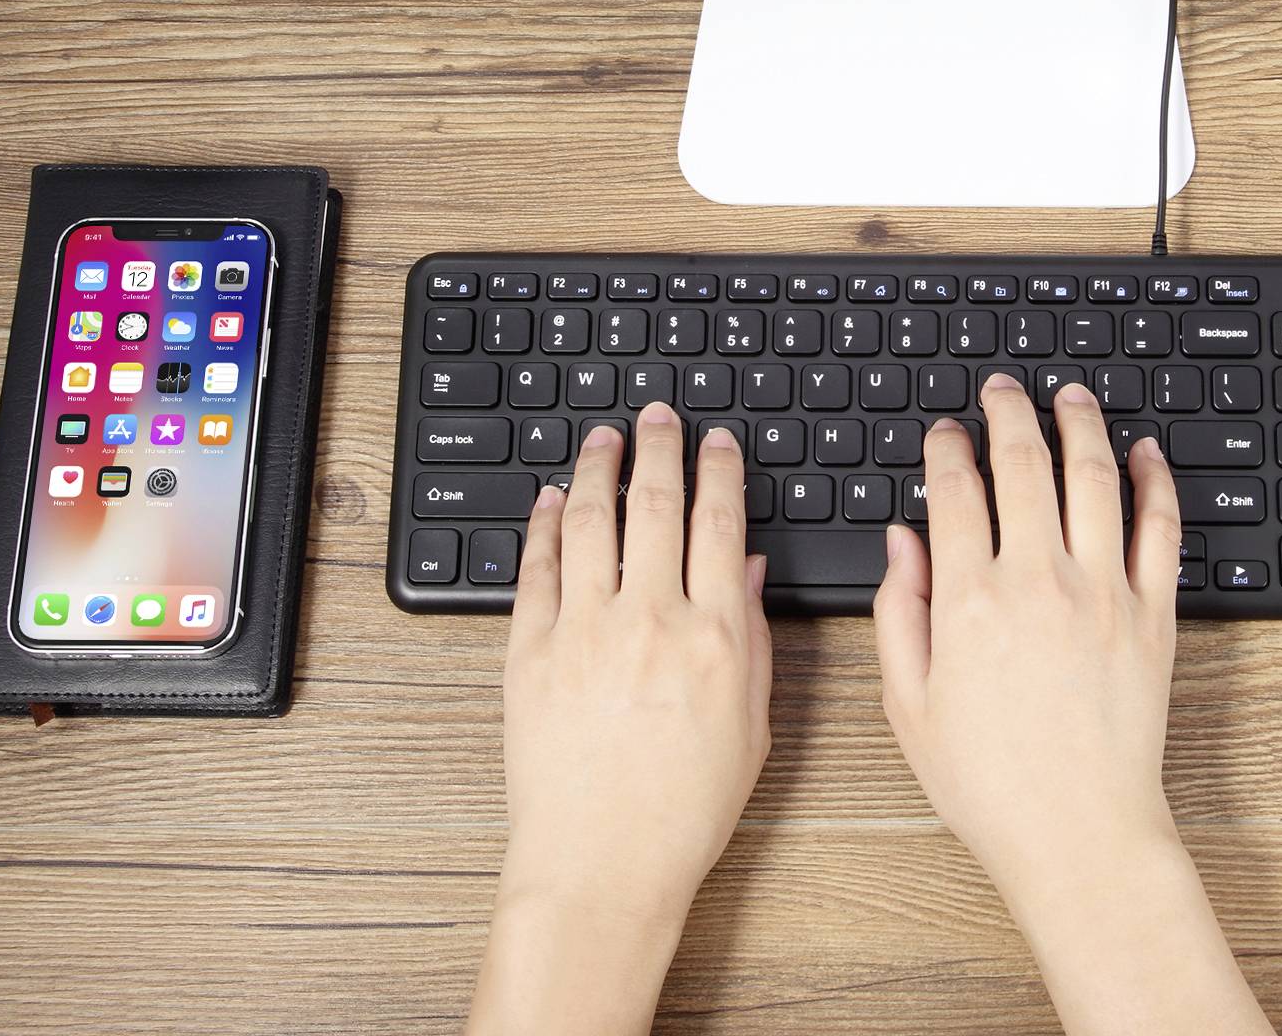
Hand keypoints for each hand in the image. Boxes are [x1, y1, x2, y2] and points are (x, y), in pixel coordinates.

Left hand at [468, 405, 771, 1035]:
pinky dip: (542, 526)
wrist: (602, 865)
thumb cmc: (682, 814)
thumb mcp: (751, 727)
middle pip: (654, 504)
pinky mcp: (528, 654)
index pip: (719, 524)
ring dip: (595, 469)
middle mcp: (648, 619)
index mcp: (712, 635)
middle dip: (658, 447)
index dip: (719, 471)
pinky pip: (535, 570)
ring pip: (588, 521)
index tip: (716, 442)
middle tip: (656, 415)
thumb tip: (747, 571)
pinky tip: (548, 502)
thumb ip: (752, 638)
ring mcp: (583, 632)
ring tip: (601, 438)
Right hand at [874, 374, 1273, 1035]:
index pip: (956, 491)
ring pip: (1094, 477)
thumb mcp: (910, 704)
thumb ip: (900, 612)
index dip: (947, 448)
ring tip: (1070, 397)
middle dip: (1008, 413)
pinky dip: (1155, 479)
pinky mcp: (1154, 614)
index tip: (945, 432)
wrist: (1079, 832)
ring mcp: (1104, 592)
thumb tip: (903, 541)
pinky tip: (1144, 452)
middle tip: (1002, 391)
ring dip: (1080, 424)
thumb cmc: (990, 783)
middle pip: (1023, 464)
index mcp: (970, 601)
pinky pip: (1160, 527)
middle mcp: (1039, 581)